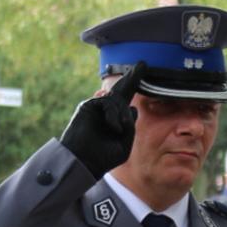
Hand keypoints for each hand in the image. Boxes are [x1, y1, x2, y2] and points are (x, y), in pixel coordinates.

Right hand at [60, 63, 144, 178]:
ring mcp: (97, 108)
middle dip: (132, 77)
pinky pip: (107, 102)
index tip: (141, 72)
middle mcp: (107, 112)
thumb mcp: (124, 144)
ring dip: (121, 115)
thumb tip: (132, 107)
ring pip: (117, 101)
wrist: (84, 162)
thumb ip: (130, 126)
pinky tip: (113, 127)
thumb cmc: (103, 157)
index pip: (127, 102)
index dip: (134, 89)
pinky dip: (112, 115)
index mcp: (117, 121)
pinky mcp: (88, 106)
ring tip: (118, 129)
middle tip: (142, 65)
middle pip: (122, 90)